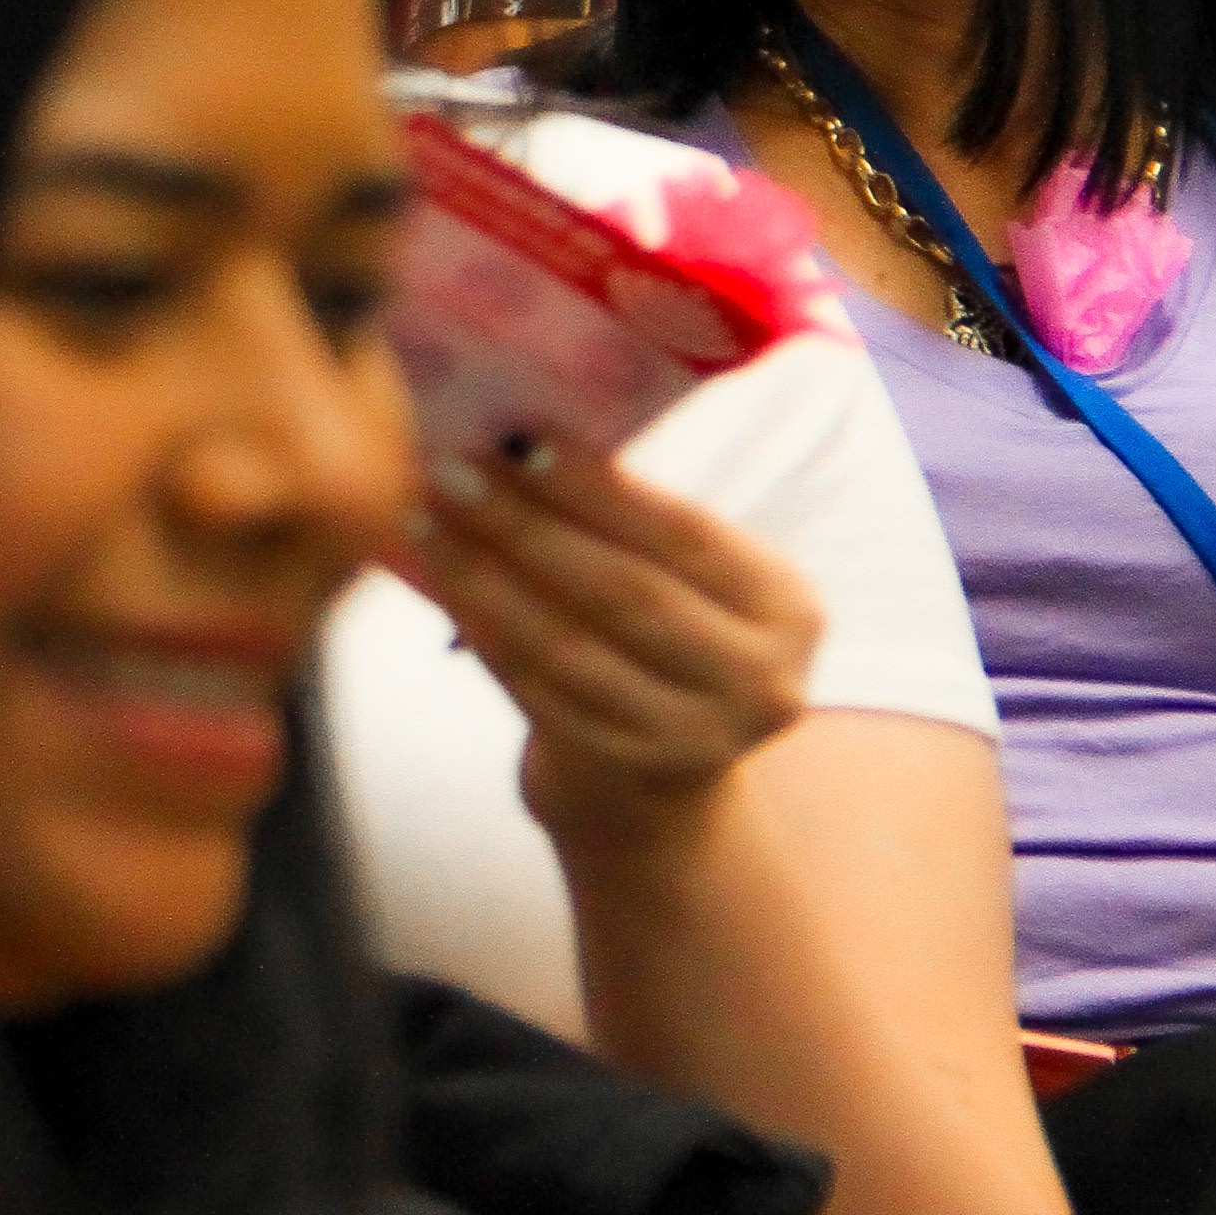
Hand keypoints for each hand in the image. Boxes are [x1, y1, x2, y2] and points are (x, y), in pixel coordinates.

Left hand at [386, 438, 819, 835]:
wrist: (658, 778)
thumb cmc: (664, 636)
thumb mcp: (687, 583)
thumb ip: (633, 523)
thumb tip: (522, 435)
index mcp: (788, 610)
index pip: (686, 536)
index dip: (600, 490)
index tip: (521, 439)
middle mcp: (760, 682)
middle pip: (625, 592)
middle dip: (528, 524)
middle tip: (452, 470)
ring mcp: (694, 738)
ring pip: (569, 645)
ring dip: (485, 576)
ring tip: (427, 520)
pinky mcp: (624, 769)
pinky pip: (536, 689)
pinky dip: (482, 630)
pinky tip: (442, 583)